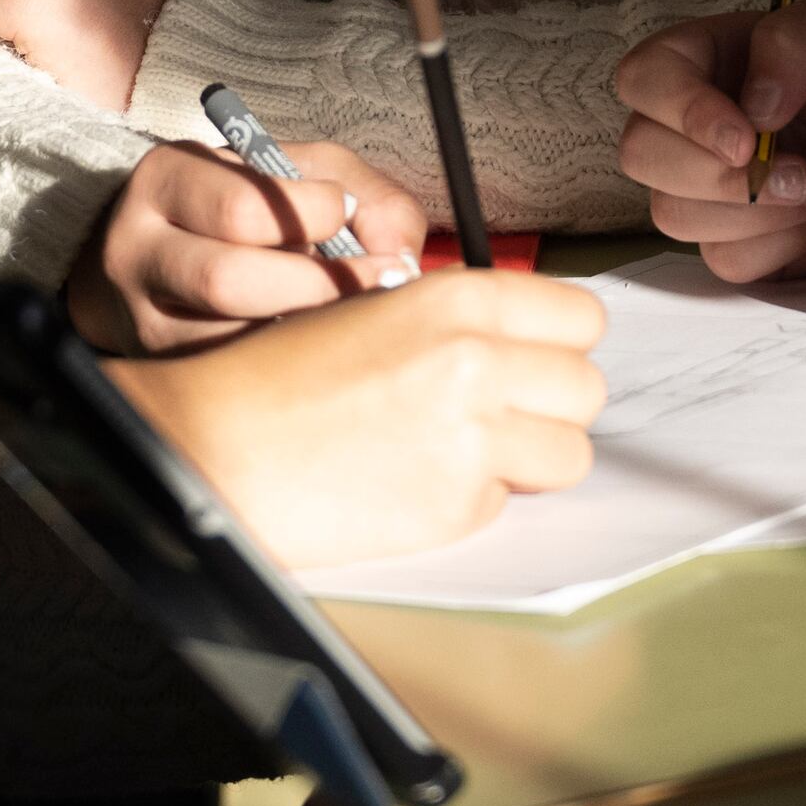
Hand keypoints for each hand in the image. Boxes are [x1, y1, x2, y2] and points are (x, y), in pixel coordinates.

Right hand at [87, 139, 428, 351]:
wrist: (166, 253)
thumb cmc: (252, 205)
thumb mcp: (304, 172)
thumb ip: (365, 194)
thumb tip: (398, 254)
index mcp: (168, 180)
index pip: (242, 208)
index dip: (315, 213)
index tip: (349, 214)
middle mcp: (137, 250)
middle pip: (228, 280)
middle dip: (321, 284)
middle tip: (377, 280)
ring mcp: (144, 319)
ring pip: (232, 341)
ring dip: (312, 331)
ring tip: (352, 314)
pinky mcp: (165, 369)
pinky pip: (236, 380)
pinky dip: (292, 367)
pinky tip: (319, 347)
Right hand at [112, 272, 606, 566]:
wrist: (218, 447)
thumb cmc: (279, 377)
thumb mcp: (376, 309)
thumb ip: (459, 321)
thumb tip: (525, 344)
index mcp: (460, 299)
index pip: (581, 318)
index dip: (557, 343)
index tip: (534, 358)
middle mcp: (479, 362)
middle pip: (586, 388)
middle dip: (550, 404)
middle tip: (502, 412)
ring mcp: (474, 438)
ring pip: (571, 453)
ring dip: (531, 457)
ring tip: (471, 452)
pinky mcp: (458, 506)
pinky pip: (509, 502)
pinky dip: (477, 498)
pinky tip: (419, 481)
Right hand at [613, 0, 805, 281]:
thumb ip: (797, 40)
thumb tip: (749, 106)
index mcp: (715, 59)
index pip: (643, 78)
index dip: (676, 110)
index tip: (745, 137)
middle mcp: (702, 124)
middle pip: (641, 153)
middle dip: (715, 173)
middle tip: (801, 170)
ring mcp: (719, 190)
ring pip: (671, 213)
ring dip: (754, 211)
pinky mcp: (747, 246)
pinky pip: (723, 262)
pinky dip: (776, 246)